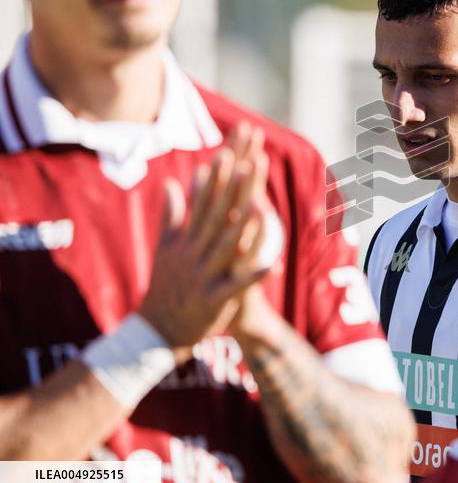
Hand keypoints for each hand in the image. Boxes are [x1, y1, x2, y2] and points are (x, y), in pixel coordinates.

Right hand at [139, 124, 270, 358]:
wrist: (157, 331)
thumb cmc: (166, 286)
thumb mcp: (165, 248)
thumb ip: (171, 214)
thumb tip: (172, 182)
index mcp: (185, 238)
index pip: (202, 201)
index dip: (216, 178)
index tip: (228, 152)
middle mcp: (193, 252)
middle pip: (216, 216)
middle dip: (233, 190)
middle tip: (249, 163)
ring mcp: (203, 275)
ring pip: (226, 246)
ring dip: (244, 225)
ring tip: (262, 203)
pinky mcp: (213, 300)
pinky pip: (238, 286)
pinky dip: (256, 276)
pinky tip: (275, 265)